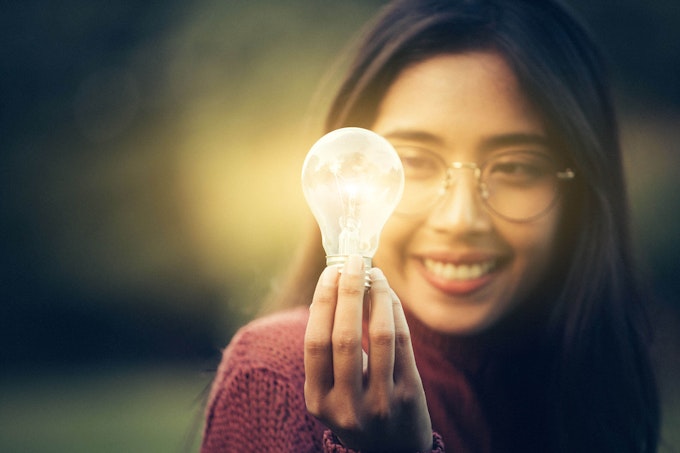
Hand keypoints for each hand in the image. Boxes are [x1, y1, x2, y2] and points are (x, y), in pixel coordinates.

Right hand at [304, 255, 432, 451]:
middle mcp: (346, 405)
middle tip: (353, 262)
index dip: (322, 302)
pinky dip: (396, 313)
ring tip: (375, 273)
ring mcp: (381, 403)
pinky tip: (390, 295)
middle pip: (344, 336)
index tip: (330, 272)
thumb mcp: (330, 394)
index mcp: (318, 400)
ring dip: (377, 297)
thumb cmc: (356, 412)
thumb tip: (335, 292)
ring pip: (379, 336)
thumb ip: (327, 355)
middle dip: (348, 292)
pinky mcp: (410, 397)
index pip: (315, 342)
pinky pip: (404, 344)